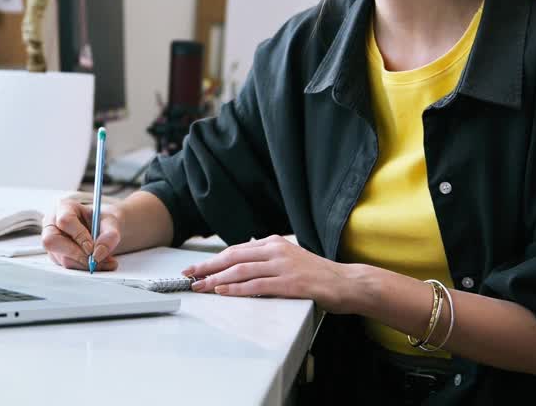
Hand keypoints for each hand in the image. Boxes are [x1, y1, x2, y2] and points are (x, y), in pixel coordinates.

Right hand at [41, 199, 119, 270]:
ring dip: (85, 264)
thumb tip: (98, 253)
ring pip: (61, 258)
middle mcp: (52, 224)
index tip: (91, 247)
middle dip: (75, 254)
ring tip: (106, 262)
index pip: (65, 221)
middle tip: (94, 260)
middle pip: (52, 241)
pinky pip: (68, 266)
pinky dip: (85, 268)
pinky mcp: (57, 256)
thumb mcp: (111, 222)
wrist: (100, 229)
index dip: (78, 235)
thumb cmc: (101, 221)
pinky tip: (100, 264)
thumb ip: (109, 235)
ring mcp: (53, 242)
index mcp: (64, 208)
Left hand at [182, 235, 361, 312]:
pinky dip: (236, 289)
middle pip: (233, 257)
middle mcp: (276, 250)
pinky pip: (256, 285)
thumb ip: (268, 259)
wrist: (346, 282)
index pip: (237, 250)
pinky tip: (222, 292)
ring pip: (241, 271)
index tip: (196, 267)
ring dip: (217, 280)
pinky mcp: (289, 283)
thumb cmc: (318, 274)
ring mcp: (283, 266)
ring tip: (200, 286)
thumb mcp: (290, 259)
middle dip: (208, 267)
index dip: (214, 259)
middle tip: (189, 275)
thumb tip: (244, 264)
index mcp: (275, 243)